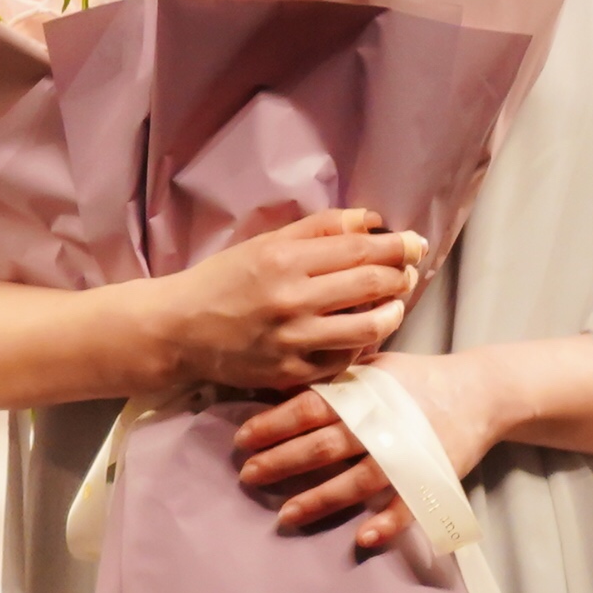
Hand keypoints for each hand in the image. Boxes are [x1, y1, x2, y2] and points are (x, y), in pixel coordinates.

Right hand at [146, 208, 424, 393]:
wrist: (178, 329)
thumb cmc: (221, 280)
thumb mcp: (262, 244)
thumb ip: (317, 229)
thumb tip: (370, 219)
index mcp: (283, 260)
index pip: (359, 249)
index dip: (397, 245)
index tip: (414, 242)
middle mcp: (291, 299)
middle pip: (372, 284)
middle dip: (402, 275)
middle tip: (409, 271)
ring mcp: (293, 340)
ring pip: (369, 327)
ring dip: (393, 312)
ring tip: (394, 304)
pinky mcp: (291, 372)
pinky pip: (345, 359)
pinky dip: (361, 344)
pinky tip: (360, 333)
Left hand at [233, 349, 499, 549]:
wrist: (480, 391)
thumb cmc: (413, 379)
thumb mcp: (369, 368)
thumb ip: (331, 381)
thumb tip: (278, 386)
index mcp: (361, 395)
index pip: (308, 409)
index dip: (272, 424)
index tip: (242, 440)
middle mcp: (380, 424)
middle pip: (324, 446)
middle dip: (282, 462)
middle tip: (248, 476)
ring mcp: (407, 454)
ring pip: (358, 480)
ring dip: (321, 499)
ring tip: (286, 516)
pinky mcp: (432, 478)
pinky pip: (409, 506)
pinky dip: (388, 523)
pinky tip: (363, 539)